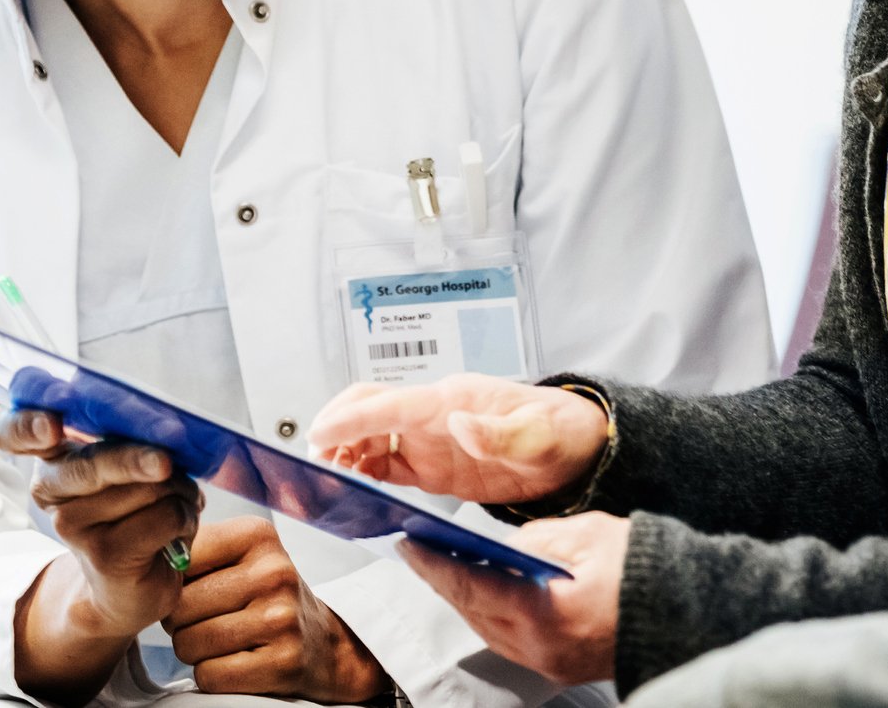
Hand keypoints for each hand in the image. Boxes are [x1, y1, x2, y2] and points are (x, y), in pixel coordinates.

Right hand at [0, 408, 201, 704]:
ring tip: (175, 506)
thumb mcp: (126, 469)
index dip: (27, 427)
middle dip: (136, 459)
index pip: (14, 433)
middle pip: (93, 463)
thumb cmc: (133, 513)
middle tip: (164, 463)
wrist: (127, 586)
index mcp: (52, 457)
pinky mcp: (104, 554)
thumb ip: (131, 445)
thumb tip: (167, 438)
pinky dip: (185, 518)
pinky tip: (176, 534)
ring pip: (147, 486)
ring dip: (180, 492)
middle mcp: (50, 488)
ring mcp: (71, 524)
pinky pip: (165, 515)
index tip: (51, 428)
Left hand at [165, 516, 389, 701]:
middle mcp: (274, 573)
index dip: (175, 582)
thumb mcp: (242, 555)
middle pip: (179, 607)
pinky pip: (209, 676)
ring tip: (222, 640)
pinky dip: (212, 675)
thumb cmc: (265, 597)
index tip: (195, 587)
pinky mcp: (282, 663)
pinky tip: (235, 662)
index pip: (180, 559)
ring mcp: (281, 619)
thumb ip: (197, 549)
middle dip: (181, 621)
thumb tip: (148, 562)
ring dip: (194, 651)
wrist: (323, 643)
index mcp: (259, 535)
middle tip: (209, 620)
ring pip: (188, 644)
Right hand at [309, 374, 609, 504]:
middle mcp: (435, 414)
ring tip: (322, 477)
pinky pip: (386, 463)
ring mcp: (430, 438)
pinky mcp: (432, 464)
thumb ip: (501, 431)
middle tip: (311, 459)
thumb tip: (458, 422)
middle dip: (336, 426)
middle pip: (370, 407)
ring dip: (343, 451)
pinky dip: (361, 471)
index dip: (352, 418)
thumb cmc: (561, 432)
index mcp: (454, 400)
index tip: (320, 434)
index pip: (392, 403)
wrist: (576, 448)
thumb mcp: (540, 435)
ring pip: (371, 435)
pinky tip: (349, 486)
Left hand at [400, 512, 627, 684]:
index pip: (472, 586)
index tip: (409, 545)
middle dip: (444, 581)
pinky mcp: (561, 667)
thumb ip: (539, 539)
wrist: (691, 611)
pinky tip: (489, 592)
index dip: (435, 565)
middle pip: (474, 613)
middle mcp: (541, 648)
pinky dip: (492, 614)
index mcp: (544, 613)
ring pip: (489, 631)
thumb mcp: (589, 535)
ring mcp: (550, 664)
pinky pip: (510, 641)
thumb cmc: (646, 569)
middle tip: (421, 552)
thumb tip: (508, 546)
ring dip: (466, 600)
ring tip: (449, 568)